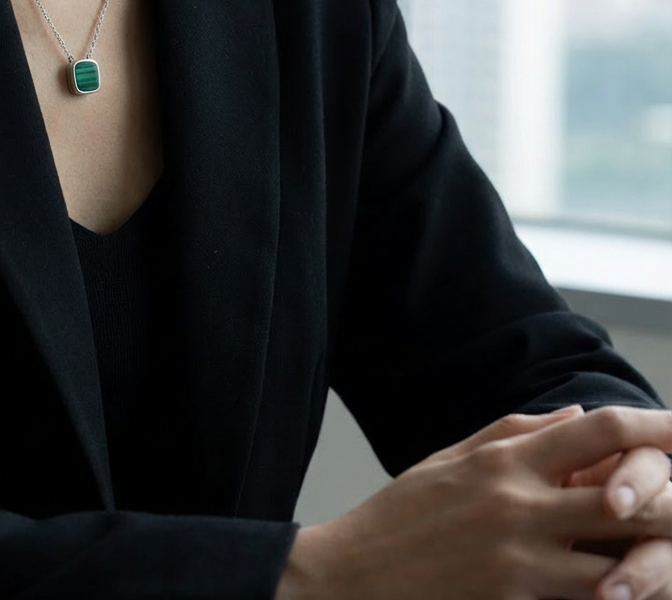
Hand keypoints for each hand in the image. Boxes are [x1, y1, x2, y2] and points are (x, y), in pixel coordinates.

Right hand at [277, 405, 671, 599]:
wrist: (356, 575)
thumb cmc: (402, 513)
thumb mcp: (450, 458)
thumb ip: (515, 432)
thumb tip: (577, 416)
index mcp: (505, 460)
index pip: (599, 431)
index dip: (654, 427)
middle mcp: (521, 504)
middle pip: (631, 500)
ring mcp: (523, 560)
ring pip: (624, 564)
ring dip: (656, 562)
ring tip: (669, 556)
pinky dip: (616, 596)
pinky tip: (626, 590)